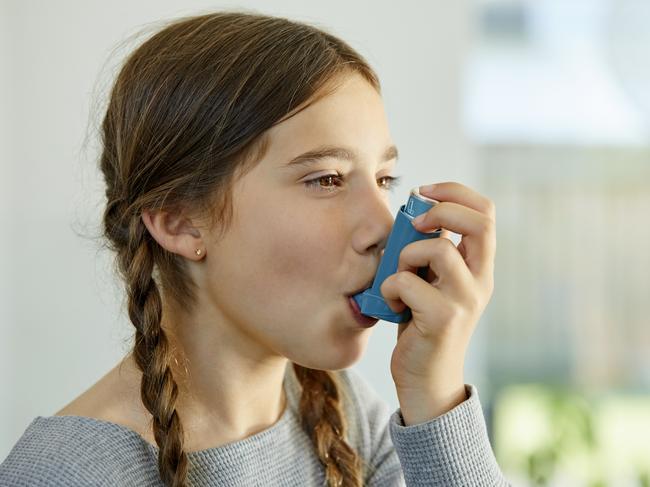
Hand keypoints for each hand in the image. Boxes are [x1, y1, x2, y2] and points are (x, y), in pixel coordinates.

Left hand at [380, 182, 495, 424]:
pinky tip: (390, 304)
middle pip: (479, 221)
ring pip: (438, 249)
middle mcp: (480, 280)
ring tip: (397, 277)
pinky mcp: (444, 319)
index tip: (423, 193)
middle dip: (441, 210)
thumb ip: (428, 251)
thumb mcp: (429, 281)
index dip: (454, 192)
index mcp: (478, 267)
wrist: (426, 380)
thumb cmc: (420, 325)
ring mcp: (465, 300)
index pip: (485, 212)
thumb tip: (413, 214)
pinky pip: (407, 282)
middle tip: (415, 223)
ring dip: (405, 256)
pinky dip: (389, 287)